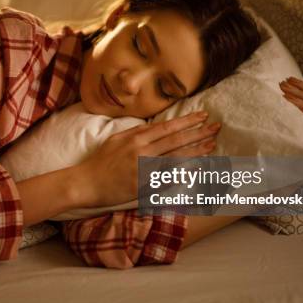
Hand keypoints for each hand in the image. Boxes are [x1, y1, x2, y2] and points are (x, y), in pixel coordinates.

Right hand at [76, 111, 220, 206]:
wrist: (86, 182)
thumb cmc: (100, 161)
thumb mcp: (116, 139)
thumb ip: (136, 133)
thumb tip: (154, 128)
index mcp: (136, 138)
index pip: (167, 127)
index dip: (187, 121)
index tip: (203, 116)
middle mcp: (142, 151)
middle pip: (176, 140)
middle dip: (198, 133)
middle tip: (216, 128)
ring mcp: (143, 169)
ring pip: (176, 158)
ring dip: (196, 151)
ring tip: (212, 145)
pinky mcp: (143, 185)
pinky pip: (168, 179)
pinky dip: (184, 174)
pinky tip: (198, 169)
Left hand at [279, 76, 302, 142]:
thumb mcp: (302, 118)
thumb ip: (299, 107)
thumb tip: (284, 92)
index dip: (301, 84)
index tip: (288, 78)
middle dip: (296, 90)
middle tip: (282, 84)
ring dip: (297, 100)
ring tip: (284, 95)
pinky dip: (302, 113)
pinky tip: (292, 110)